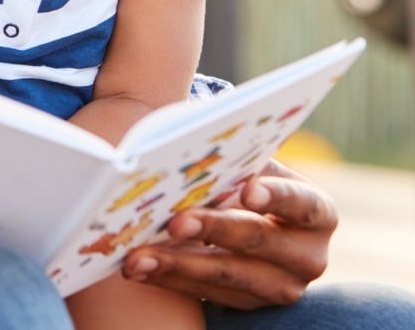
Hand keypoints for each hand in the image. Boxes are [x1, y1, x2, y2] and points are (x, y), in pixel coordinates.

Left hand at [121, 159, 337, 309]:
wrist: (251, 218)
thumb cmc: (247, 177)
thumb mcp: (253, 165)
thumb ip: (238, 160)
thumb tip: (198, 149)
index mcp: (316, 210)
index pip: (301, 202)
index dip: (276, 196)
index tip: (247, 189)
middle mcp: (308, 255)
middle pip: (258, 241)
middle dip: (213, 230)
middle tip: (175, 222)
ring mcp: (281, 287)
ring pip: (228, 277)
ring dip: (178, 264)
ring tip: (139, 256)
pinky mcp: (250, 306)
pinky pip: (206, 295)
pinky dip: (169, 279)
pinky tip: (138, 268)